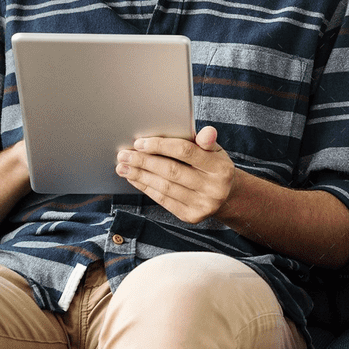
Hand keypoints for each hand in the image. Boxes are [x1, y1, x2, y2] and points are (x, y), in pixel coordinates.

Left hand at [116, 125, 237, 224]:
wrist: (226, 196)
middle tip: (124, 155)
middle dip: (144, 161)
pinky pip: (163, 200)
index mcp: (221, 167)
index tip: (139, 142)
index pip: (186, 152)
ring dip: (140, 176)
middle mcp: (214, 188)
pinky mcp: (191, 216)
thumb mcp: (215, 151)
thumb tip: (207, 132)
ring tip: (123, 167)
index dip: (161, 146)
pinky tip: (135, 179)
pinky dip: (146, 188)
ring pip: (164, 187)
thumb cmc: (213, 166)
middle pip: (171, 171)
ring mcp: (202, 204)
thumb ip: (206, 141)